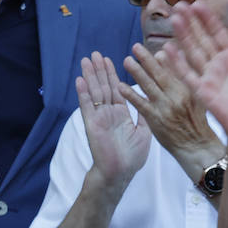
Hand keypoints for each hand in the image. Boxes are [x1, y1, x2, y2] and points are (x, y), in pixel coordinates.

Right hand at [75, 52, 149, 188]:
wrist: (120, 173)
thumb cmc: (132, 158)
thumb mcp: (144, 133)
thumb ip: (143, 116)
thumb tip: (147, 101)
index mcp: (121, 114)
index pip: (116, 90)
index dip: (112, 75)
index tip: (110, 60)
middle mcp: (109, 114)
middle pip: (104, 87)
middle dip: (100, 70)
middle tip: (95, 54)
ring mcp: (99, 118)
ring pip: (94, 92)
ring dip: (90, 76)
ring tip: (87, 60)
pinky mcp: (92, 124)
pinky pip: (87, 106)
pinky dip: (83, 93)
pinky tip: (80, 80)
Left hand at [119, 42, 222, 160]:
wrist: (195, 146)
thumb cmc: (196, 119)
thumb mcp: (196, 96)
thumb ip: (182, 75)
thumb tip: (167, 55)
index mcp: (188, 89)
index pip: (175, 68)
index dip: (164, 56)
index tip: (154, 46)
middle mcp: (177, 96)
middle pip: (160, 74)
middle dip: (147, 60)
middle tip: (135, 48)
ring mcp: (166, 108)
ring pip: (149, 86)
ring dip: (137, 73)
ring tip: (127, 61)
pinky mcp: (156, 120)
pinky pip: (141, 105)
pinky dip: (131, 94)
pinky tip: (120, 86)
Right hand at [163, 2, 227, 149]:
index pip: (218, 33)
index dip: (208, 19)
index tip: (197, 4)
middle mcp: (218, 63)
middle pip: (201, 39)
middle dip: (190, 23)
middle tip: (178, 5)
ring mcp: (208, 76)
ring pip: (192, 52)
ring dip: (183, 36)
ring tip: (173, 20)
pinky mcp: (201, 91)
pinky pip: (187, 74)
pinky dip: (177, 63)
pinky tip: (168, 49)